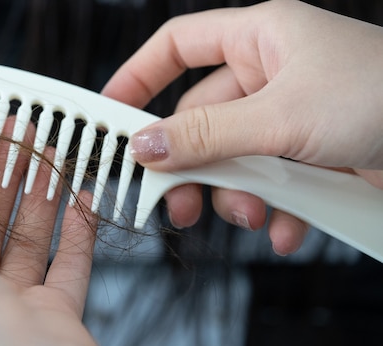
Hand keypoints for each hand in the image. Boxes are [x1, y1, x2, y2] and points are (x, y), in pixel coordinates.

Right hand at [102, 0, 382, 255]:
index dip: (139, 75)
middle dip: (189, 164)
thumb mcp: (282, 116)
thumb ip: (207, 133)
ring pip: (233, 159)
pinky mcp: (310, 156)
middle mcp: (272, 76)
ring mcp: (290, 118)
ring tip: (248, 216)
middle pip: (200, 118)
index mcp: (261, 40)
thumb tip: (146, 146)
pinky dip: (273, 211)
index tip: (111, 112)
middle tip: (174, 200)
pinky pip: (270, 182)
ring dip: (235, 195)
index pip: (178, 46)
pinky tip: (287, 229)